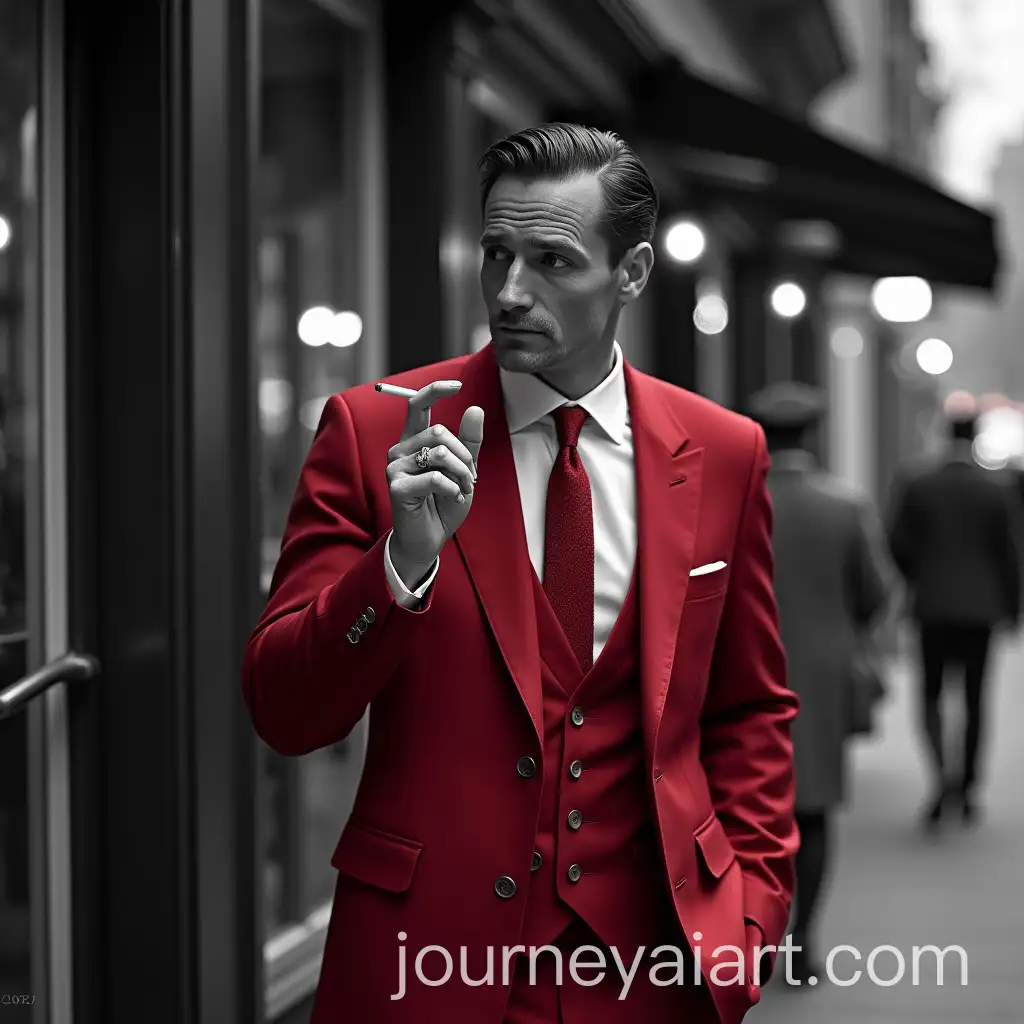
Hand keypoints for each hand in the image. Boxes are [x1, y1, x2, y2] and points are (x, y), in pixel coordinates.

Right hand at [387, 380, 483, 580]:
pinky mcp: (396, 487)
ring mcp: (394, 468)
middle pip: (440, 433)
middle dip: (465, 456)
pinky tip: (454, 498)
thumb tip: (475, 409)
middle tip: (472, 478)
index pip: (417, 404)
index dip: (435, 390)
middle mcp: (400, 450)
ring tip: (464, 489)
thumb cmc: (443, 503)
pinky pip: (435, 477)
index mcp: (413, 441)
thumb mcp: (464, 470)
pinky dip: (453, 489)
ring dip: (462, 473)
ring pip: (440, 454)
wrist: (429, 538)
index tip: (457, 385)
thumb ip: (469, 442)